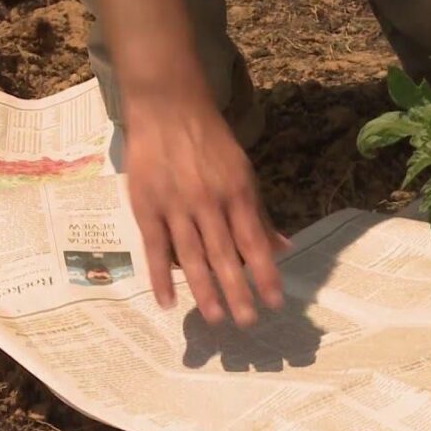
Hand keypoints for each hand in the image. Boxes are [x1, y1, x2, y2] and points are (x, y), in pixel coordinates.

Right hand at [124, 96, 288, 325]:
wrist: (168, 107)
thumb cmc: (211, 143)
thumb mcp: (243, 173)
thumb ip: (259, 214)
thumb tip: (284, 248)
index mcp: (237, 193)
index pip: (255, 243)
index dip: (266, 275)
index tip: (274, 303)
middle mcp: (209, 202)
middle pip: (225, 256)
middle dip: (237, 292)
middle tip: (247, 323)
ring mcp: (175, 205)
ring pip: (191, 257)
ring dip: (204, 291)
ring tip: (215, 319)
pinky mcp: (146, 206)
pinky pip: (154, 248)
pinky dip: (159, 276)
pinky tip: (167, 302)